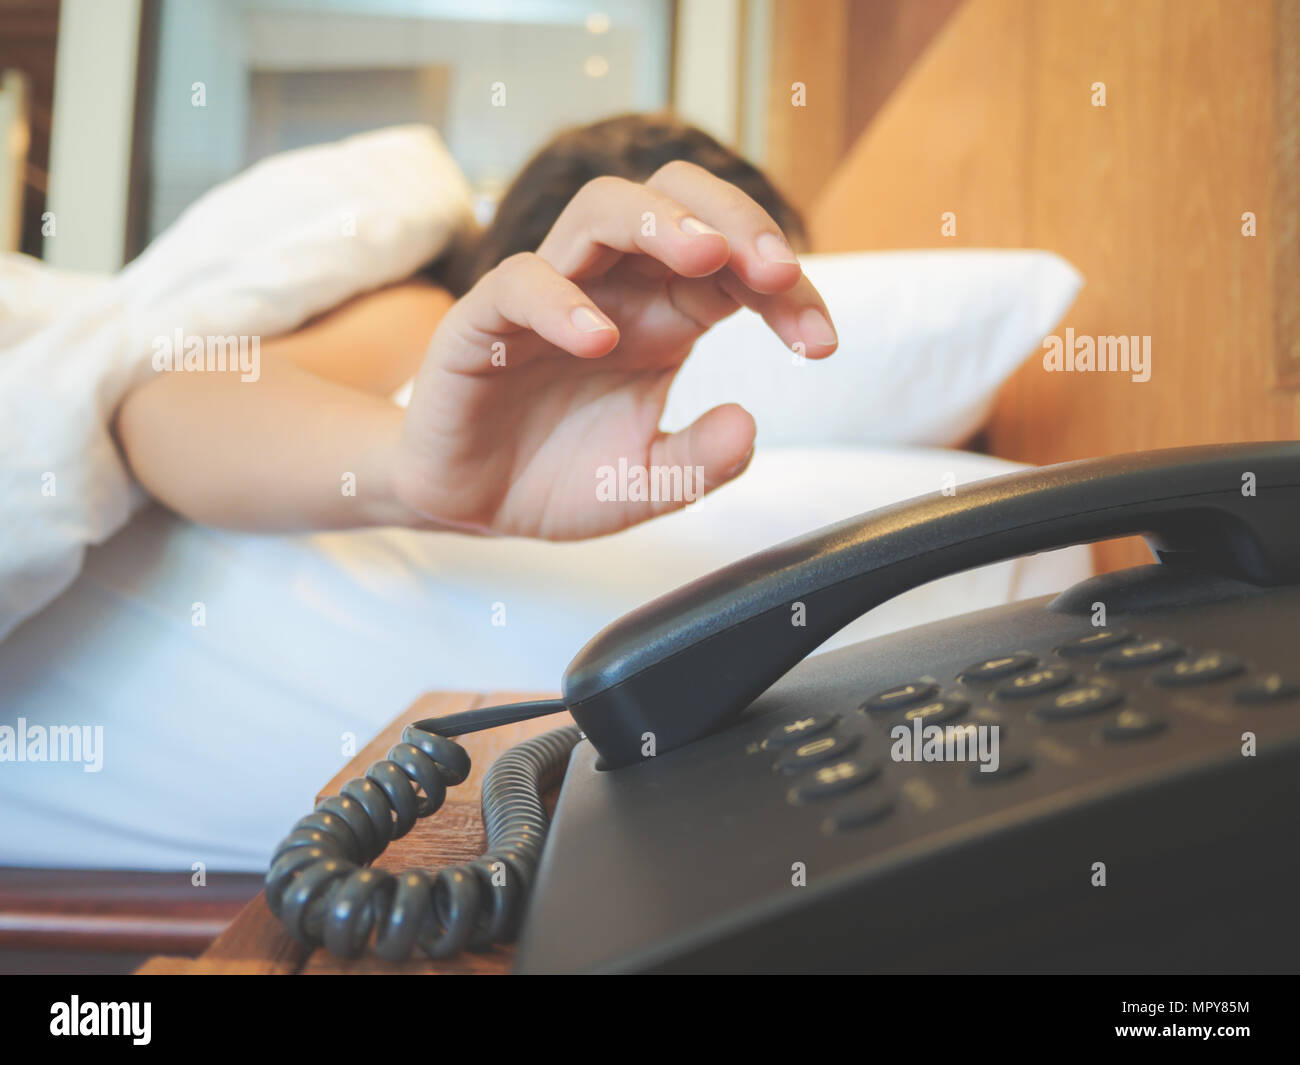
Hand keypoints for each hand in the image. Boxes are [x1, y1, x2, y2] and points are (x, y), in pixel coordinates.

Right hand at [392, 160, 837, 539]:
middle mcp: (614, 290)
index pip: (736, 267)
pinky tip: (600, 340)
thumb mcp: (648, 485)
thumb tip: (746, 425)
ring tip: (707, 259)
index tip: (821, 343)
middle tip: (777, 269)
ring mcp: (550, 297)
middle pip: (675, 199)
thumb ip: (700, 464)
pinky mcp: (485, 320)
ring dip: (660, 223)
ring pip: (602, 210)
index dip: (787, 291)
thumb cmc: (561, 478)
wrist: (474, 506)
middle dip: (735, 218)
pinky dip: (563, 302)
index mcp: (664, 317)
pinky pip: (522, 283)